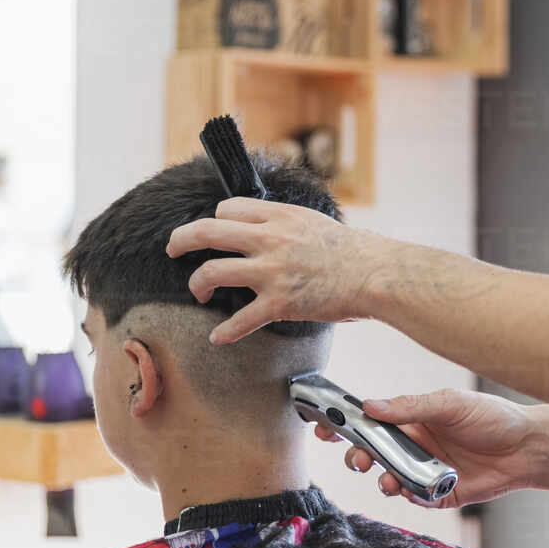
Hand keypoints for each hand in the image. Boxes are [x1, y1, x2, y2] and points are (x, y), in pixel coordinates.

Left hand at [166, 197, 394, 342]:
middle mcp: (271, 240)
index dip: (216, 220)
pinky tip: (218, 338)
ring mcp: (273, 271)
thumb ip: (287, 224)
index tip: (215, 233)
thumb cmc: (353, 251)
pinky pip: (239, 320)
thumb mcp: (315, 222)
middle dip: (180, 240)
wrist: (376, 274)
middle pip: (206, 232)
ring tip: (200, 293)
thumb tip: (267, 230)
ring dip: (198, 285)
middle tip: (173, 249)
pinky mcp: (279, 302)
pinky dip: (225, 332)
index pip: (228, 209)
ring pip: (212, 272)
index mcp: (281, 216)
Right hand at [313, 388, 537, 508]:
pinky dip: (404, 493)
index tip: (323, 424)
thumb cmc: (492, 417)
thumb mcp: (451, 403)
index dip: (347, 422)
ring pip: (387, 476)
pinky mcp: (436, 492)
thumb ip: (411, 406)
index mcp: (414, 417)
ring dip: (379, 477)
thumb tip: (370, 405)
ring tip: (384, 475)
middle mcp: (414, 443)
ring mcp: (423, 468)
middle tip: (357, 457)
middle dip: (356, 454)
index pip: (372, 419)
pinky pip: (410, 496)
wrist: (526, 448)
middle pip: (372, 451)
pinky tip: (408, 487)